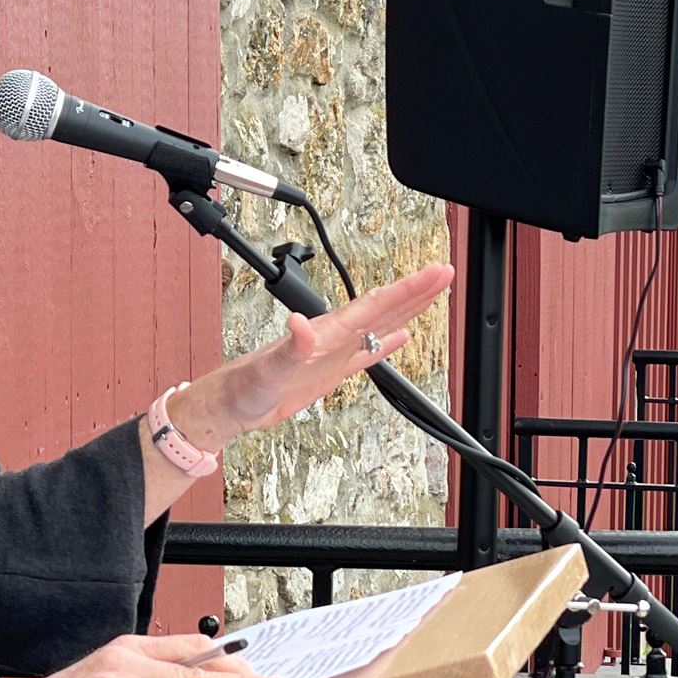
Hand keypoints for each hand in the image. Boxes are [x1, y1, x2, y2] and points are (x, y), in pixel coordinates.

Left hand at [206, 261, 453, 437]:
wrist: (232, 404)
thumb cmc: (245, 385)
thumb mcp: (268, 367)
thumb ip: (290, 346)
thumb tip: (302, 326)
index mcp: (327, 331)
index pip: (375, 304)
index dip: (407, 289)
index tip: (434, 273)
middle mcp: (334, 337)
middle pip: (384, 308)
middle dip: (416, 290)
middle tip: (445, 272)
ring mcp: (334, 353)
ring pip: (380, 326)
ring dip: (407, 310)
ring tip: (434, 293)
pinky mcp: (331, 371)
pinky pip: (366, 354)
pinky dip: (387, 344)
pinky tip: (402, 337)